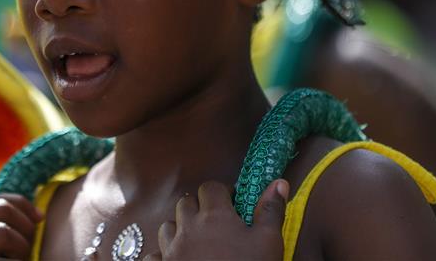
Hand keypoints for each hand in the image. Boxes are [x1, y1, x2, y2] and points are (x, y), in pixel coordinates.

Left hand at [144, 179, 288, 260]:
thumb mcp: (269, 242)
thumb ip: (271, 211)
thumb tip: (279, 183)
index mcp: (214, 215)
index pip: (210, 188)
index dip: (220, 193)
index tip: (232, 205)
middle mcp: (188, 226)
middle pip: (186, 204)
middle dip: (199, 209)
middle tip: (216, 225)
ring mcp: (171, 248)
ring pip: (168, 226)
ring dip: (180, 230)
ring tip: (197, 243)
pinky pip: (155, 254)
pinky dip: (164, 255)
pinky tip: (176, 260)